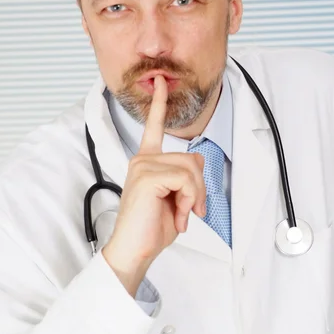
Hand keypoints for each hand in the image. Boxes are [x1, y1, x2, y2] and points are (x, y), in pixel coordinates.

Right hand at [103, 75, 205, 294]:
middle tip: (191, 210)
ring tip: (182, 214)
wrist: (135, 251)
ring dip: (194, 196)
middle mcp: (142, 159)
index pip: (153, 126)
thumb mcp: (176, 199)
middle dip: (199, 187)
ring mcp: (143, 166)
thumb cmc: (152, 228)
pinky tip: (178, 215)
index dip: (158, 103)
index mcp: (146, 161)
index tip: (160, 82)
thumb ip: (185, 177)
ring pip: (191, 168)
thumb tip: (197, 164)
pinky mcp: (147, 176)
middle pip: (192, 157)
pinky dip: (189, 200)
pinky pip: (185, 179)